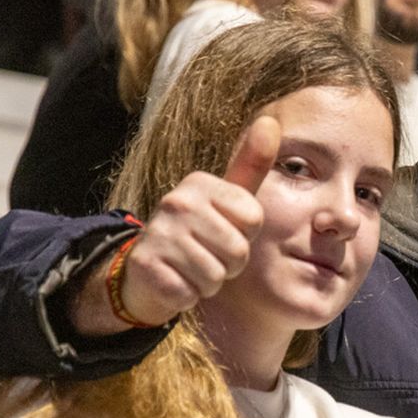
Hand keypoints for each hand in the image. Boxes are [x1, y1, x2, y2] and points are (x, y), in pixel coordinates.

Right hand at [72, 116, 278, 335]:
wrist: (148, 272)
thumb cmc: (199, 235)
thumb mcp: (228, 199)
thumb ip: (252, 165)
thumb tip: (271, 121)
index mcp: (200, 183)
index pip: (253, 220)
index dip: (245, 235)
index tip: (223, 232)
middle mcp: (176, 201)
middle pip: (238, 251)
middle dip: (229, 264)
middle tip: (206, 255)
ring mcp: (157, 233)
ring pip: (215, 276)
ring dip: (208, 282)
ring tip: (191, 268)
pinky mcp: (146, 266)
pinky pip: (191, 294)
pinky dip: (187, 296)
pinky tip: (175, 281)